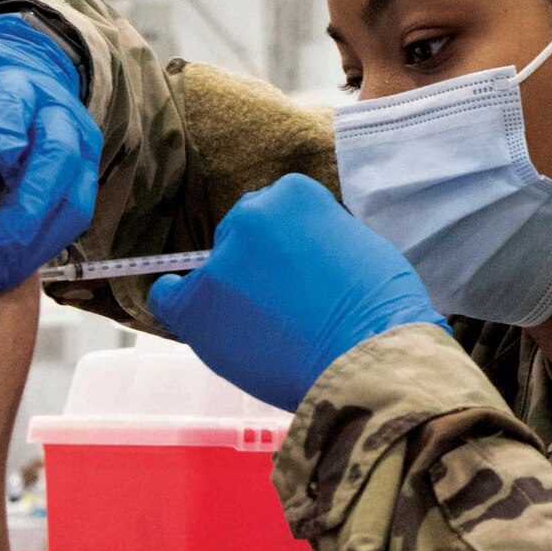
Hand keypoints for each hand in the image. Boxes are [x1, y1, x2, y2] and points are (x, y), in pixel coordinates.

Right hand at [0, 13, 101, 291]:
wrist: (10, 61)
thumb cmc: (20, 133)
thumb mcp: (36, 175)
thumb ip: (33, 212)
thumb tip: (3, 276)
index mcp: (77, 151)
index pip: (74, 200)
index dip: (42, 239)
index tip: (3, 271)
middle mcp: (55, 114)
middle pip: (59, 153)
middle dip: (36, 197)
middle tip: (6, 235)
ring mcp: (17, 82)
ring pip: (21, 103)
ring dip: (10, 130)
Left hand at [148, 173, 448, 411]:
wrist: (367, 356)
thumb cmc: (382, 307)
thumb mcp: (360, 247)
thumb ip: (323, 241)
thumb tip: (306, 259)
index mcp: (296, 194)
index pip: (278, 209)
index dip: (292, 244)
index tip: (304, 269)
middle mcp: (252, 216)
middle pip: (243, 233)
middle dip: (260, 261)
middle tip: (286, 300)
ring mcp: (221, 260)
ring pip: (215, 268)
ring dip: (234, 290)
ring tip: (263, 328)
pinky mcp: (196, 304)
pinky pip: (169, 297)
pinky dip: (180, 304)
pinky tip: (202, 322)